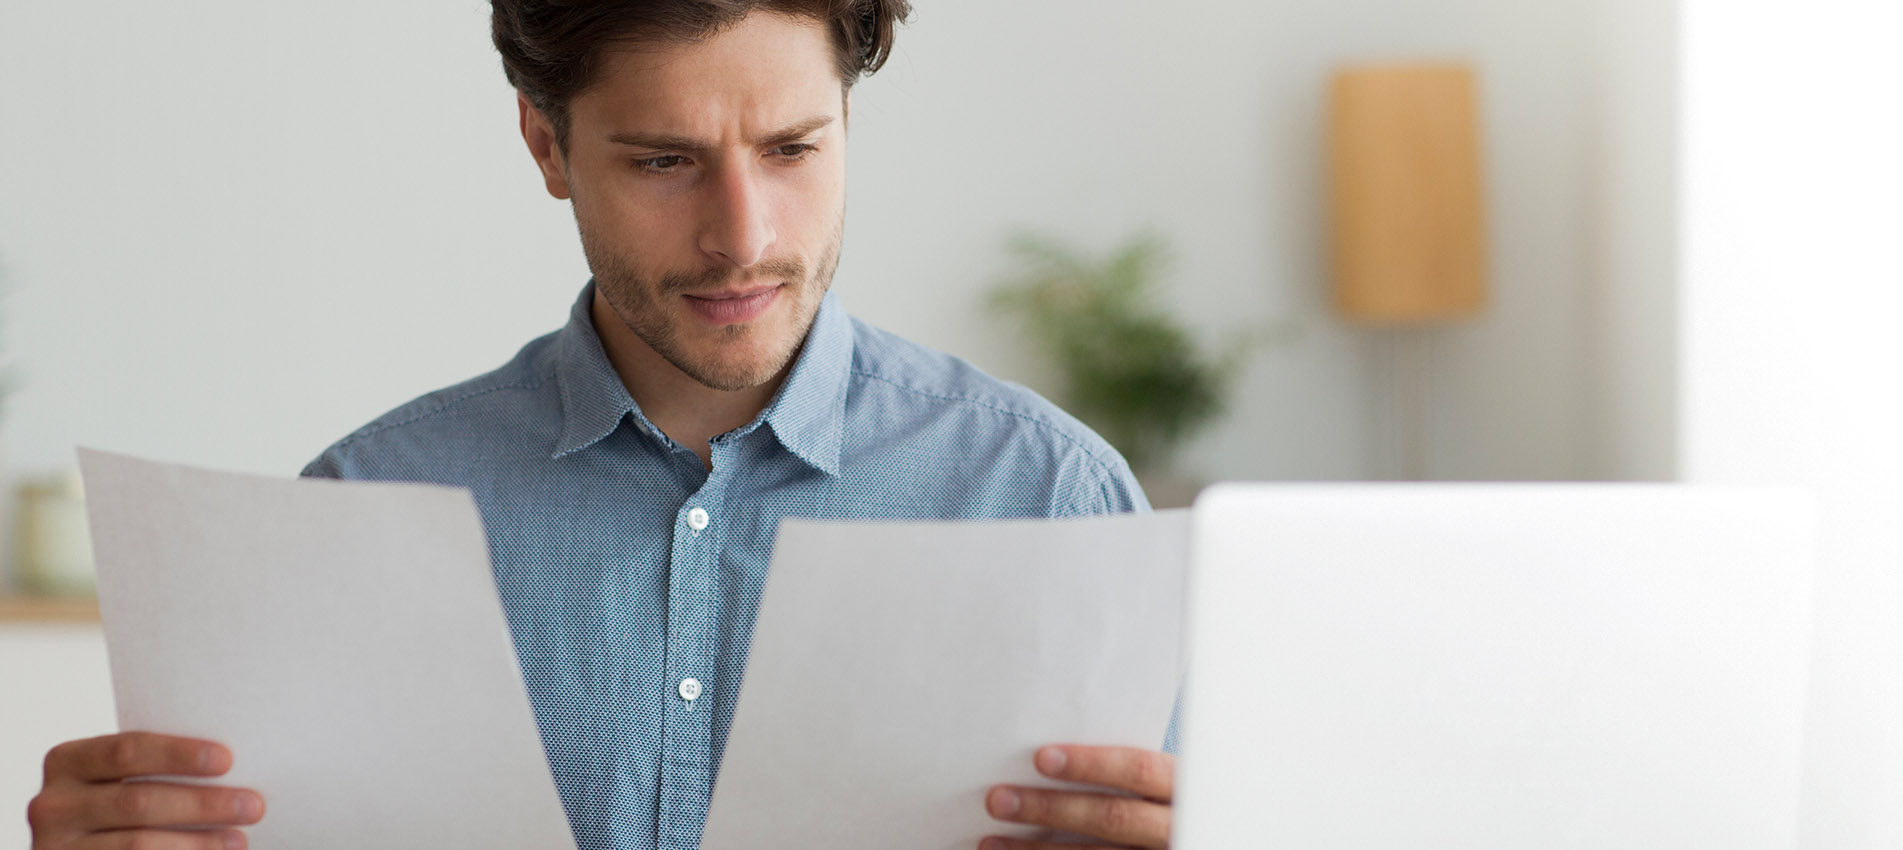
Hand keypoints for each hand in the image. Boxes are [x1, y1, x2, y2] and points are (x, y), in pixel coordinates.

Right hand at [27, 731, 264, 848]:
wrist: (86, 849)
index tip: (228, 760)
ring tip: (239, 840)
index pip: (126, 750)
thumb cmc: (123, 807)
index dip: (178, 754)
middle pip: (137, 801)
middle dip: (202, 804)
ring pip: (137, 845)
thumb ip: (157, 770)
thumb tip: (236, 766)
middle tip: (253, 806)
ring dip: (197, 843)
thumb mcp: (125, 780)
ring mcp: (55, 848)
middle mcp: (51, 805)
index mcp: (68, 761)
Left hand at [981, 745, 1173, 849]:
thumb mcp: (1162, 783)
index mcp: (1182, 788)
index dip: (1091, 764)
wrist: (1191, 835)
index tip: (1041, 758)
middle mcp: (1176, 828)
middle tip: (998, 799)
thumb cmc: (1164, 804)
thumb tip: (1044, 758)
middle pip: (1112, 819)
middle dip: (1050, 809)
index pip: (1139, 769)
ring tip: (991, 843)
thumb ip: (1124, 773)